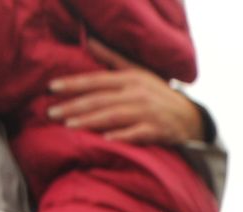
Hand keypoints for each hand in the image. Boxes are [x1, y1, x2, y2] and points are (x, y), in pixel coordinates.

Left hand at [46, 38, 205, 144]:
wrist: (190, 118)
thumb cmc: (158, 94)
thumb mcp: (138, 72)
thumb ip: (112, 58)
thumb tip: (89, 41)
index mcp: (130, 79)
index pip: (96, 80)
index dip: (73, 84)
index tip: (51, 88)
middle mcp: (137, 94)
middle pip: (100, 100)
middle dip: (74, 106)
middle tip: (51, 113)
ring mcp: (148, 113)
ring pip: (114, 116)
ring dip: (91, 121)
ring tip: (69, 126)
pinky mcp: (158, 131)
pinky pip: (137, 134)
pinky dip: (122, 136)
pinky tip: (106, 140)